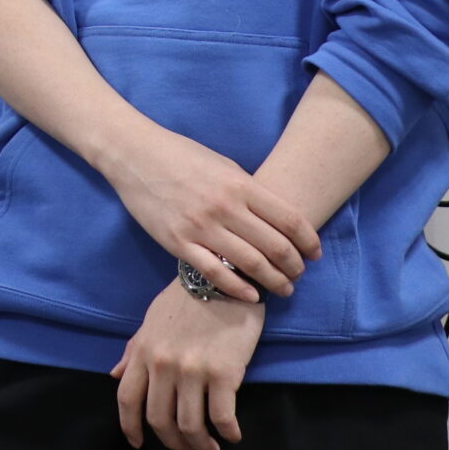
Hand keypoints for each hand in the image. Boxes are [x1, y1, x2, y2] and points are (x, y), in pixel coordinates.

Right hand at [99, 126, 318, 302]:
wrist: (134, 154)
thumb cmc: (181, 155)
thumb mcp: (223, 165)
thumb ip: (249, 191)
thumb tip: (274, 219)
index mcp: (240, 185)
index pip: (289, 220)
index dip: (309, 241)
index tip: (314, 254)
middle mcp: (224, 207)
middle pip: (275, 246)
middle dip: (295, 266)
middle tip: (298, 274)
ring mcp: (200, 227)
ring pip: (251, 264)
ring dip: (274, 281)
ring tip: (283, 288)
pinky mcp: (178, 243)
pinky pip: (215, 273)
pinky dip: (238, 288)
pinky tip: (252, 295)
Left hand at [113, 281, 263, 449]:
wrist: (222, 278)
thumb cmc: (186, 299)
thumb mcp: (152, 320)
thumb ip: (133, 350)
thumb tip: (114, 375)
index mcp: (143, 351)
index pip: (127, 399)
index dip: (130, 427)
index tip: (138, 443)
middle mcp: (162, 364)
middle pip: (159, 419)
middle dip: (172, 442)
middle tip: (186, 448)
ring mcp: (192, 370)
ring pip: (190, 425)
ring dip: (200, 444)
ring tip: (210, 446)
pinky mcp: (223, 372)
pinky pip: (222, 417)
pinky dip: (228, 433)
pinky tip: (233, 435)